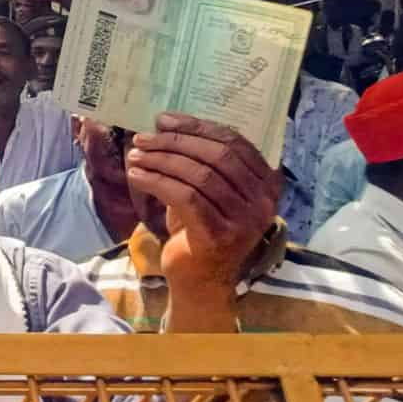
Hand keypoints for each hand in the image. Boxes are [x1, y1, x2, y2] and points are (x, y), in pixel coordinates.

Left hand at [128, 113, 278, 302]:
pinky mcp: (219, 236)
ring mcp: (245, 221)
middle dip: (175, 142)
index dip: (196, 127)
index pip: (234, 141)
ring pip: (199, 175)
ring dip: (161, 160)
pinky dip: (157, 181)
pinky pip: (185, 197)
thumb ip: (199, 159)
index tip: (163, 120)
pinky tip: (136, 176)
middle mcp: (263, 201)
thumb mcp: (206, 189)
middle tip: (143, 139)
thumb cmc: (199, 228)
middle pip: (217, 155)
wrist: (200, 281)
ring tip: (135, 156)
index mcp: (266, 183)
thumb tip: (165, 123)